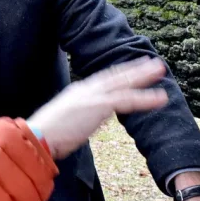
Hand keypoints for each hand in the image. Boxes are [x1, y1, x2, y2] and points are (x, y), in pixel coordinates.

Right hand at [27, 58, 167, 159]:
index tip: (132, 68)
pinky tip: (160, 98)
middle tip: (154, 63)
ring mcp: (93, 96)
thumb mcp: (65, 121)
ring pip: (124, 84)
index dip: (119, 73)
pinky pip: (127, 100)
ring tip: (161, 71)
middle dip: (135, 69)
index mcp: (78, 92)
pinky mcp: (99, 106)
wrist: (38, 137)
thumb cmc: (46, 135)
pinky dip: (145, 99)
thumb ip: (81, 117)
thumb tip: (92, 120)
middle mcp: (86, 90)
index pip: (103, 79)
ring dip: (144, 77)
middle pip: (115, 76)